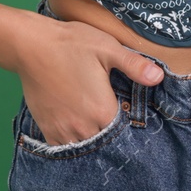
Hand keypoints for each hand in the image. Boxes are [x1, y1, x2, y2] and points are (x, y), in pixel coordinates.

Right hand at [12, 16, 163, 146]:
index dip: (127, 124)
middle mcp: (83, 126)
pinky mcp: (47, 127)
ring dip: (91, 138)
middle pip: (104, 141)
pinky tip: (76, 127)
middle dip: (110, 133)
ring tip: (93, 123)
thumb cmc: (72, 44)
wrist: (31, 45)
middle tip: (108, 116)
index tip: (125, 112)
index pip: (123, 131)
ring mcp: (63, 129)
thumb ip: (134, 65)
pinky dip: (71, 141)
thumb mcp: (108, 48)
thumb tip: (159, 77)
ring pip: (84, 146)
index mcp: (102, 110)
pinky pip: (63, 146)